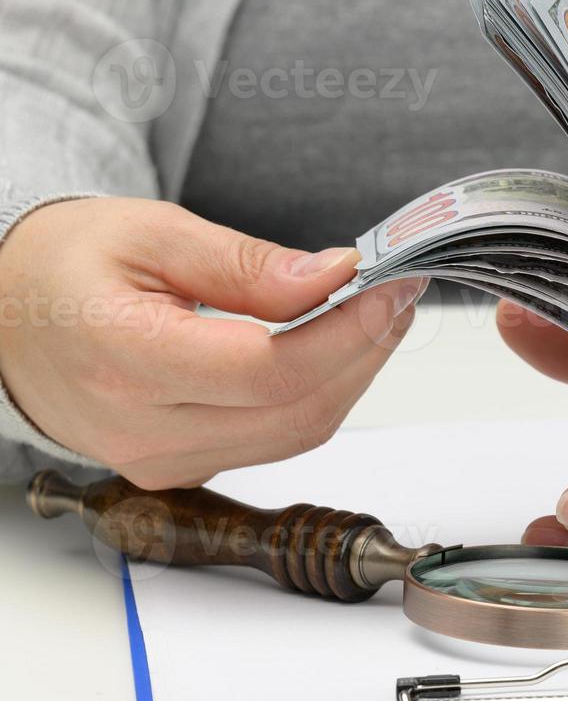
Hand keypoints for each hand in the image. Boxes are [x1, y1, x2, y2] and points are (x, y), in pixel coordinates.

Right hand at [0, 198, 423, 488]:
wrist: (10, 315)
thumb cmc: (68, 265)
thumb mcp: (153, 232)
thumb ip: (248, 264)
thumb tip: (333, 278)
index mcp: (124, 358)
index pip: (270, 369)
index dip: (348, 333)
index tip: (391, 289)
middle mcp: (141, 429)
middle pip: (295, 411)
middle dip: (364, 352)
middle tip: (396, 296)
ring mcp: (162, 460)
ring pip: (294, 433)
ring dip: (350, 377)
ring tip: (374, 318)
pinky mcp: (180, 467)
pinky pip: (273, 440)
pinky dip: (316, 396)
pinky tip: (332, 351)